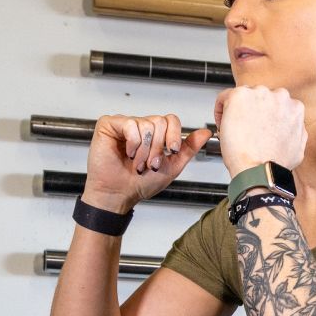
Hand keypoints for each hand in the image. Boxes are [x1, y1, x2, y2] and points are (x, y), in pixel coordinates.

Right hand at [82, 112, 212, 213]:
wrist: (118, 196)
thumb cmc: (140, 184)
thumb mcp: (172, 167)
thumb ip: (188, 148)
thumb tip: (206, 133)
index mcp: (154, 134)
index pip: (171, 120)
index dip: (174, 135)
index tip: (172, 152)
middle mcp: (140, 126)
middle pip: (160, 122)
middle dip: (158, 148)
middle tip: (150, 164)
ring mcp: (125, 124)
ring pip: (146, 124)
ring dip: (144, 150)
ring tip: (138, 164)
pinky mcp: (109, 125)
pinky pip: (130, 124)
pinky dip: (132, 142)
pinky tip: (127, 154)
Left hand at [213, 86, 306, 176]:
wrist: (259, 170)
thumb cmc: (274, 164)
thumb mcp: (298, 148)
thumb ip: (298, 132)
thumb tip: (293, 128)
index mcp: (294, 107)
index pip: (274, 104)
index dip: (262, 118)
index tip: (254, 128)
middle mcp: (279, 97)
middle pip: (258, 98)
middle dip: (250, 113)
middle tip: (243, 131)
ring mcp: (260, 94)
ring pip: (243, 97)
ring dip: (236, 112)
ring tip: (233, 131)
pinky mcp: (240, 96)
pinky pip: (224, 97)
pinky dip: (220, 110)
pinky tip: (222, 125)